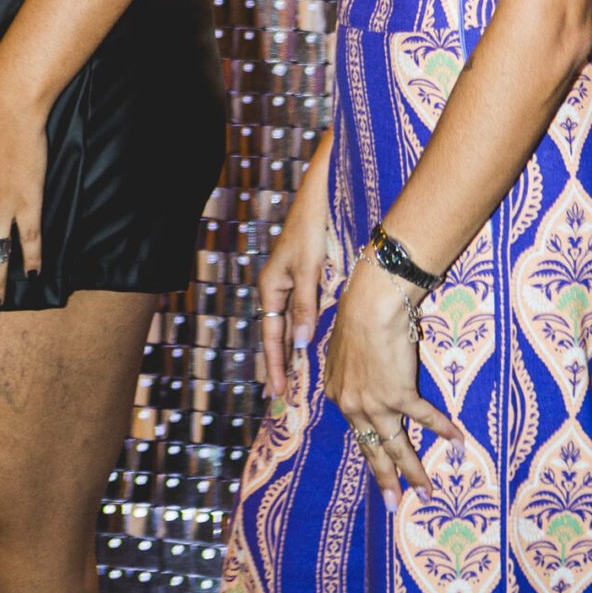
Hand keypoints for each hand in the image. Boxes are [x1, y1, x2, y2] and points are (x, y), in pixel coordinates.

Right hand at [257, 143, 333, 397]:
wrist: (320, 196)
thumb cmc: (311, 228)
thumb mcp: (306, 268)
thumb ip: (304, 305)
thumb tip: (302, 344)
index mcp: (271, 288)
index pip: (271, 337)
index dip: (275, 365)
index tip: (278, 393)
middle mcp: (277, 289)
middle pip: (277, 335)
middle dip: (280, 364)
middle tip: (282, 396)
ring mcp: (289, 283)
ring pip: (288, 325)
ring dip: (291, 351)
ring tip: (294, 379)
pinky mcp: (304, 276)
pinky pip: (300, 312)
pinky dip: (302, 331)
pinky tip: (310, 345)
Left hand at [322, 253, 461, 511]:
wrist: (370, 302)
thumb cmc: (356, 313)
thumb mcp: (342, 347)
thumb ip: (349, 368)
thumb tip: (357, 370)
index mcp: (338, 393)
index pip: (357, 428)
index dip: (371, 445)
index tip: (379, 461)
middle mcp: (353, 405)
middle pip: (372, 449)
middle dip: (384, 478)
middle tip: (392, 504)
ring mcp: (376, 403)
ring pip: (396, 445)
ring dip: (412, 471)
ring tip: (424, 492)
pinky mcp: (400, 394)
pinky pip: (425, 417)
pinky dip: (443, 429)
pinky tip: (458, 440)